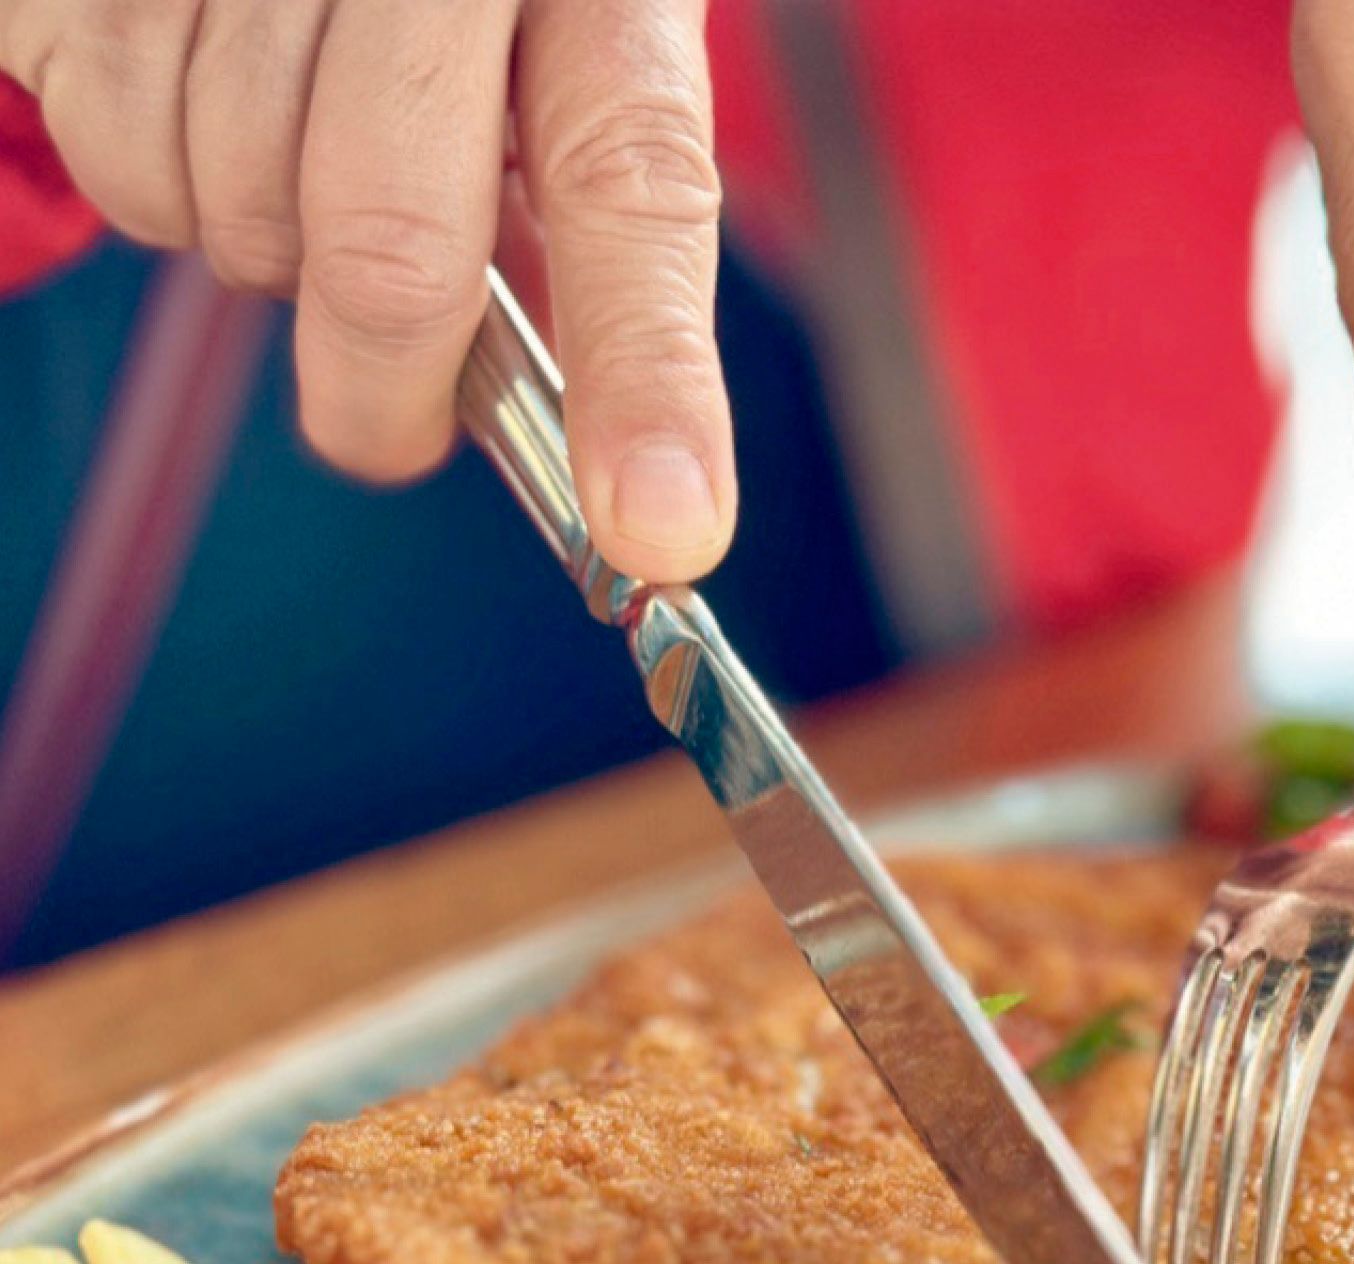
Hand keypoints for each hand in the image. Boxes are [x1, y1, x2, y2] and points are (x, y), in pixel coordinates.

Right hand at [0, 0, 734, 582]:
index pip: (632, 185)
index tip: (659, 536)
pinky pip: (108, 145)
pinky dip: (147, 171)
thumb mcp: (567, 35)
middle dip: (385, 388)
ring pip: (229, 207)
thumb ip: (579, 199)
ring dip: (254, 248)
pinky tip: (195, 92)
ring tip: (293, 167)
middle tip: (389, 424)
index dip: (645, 374)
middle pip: (391, 246)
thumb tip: (601, 445)